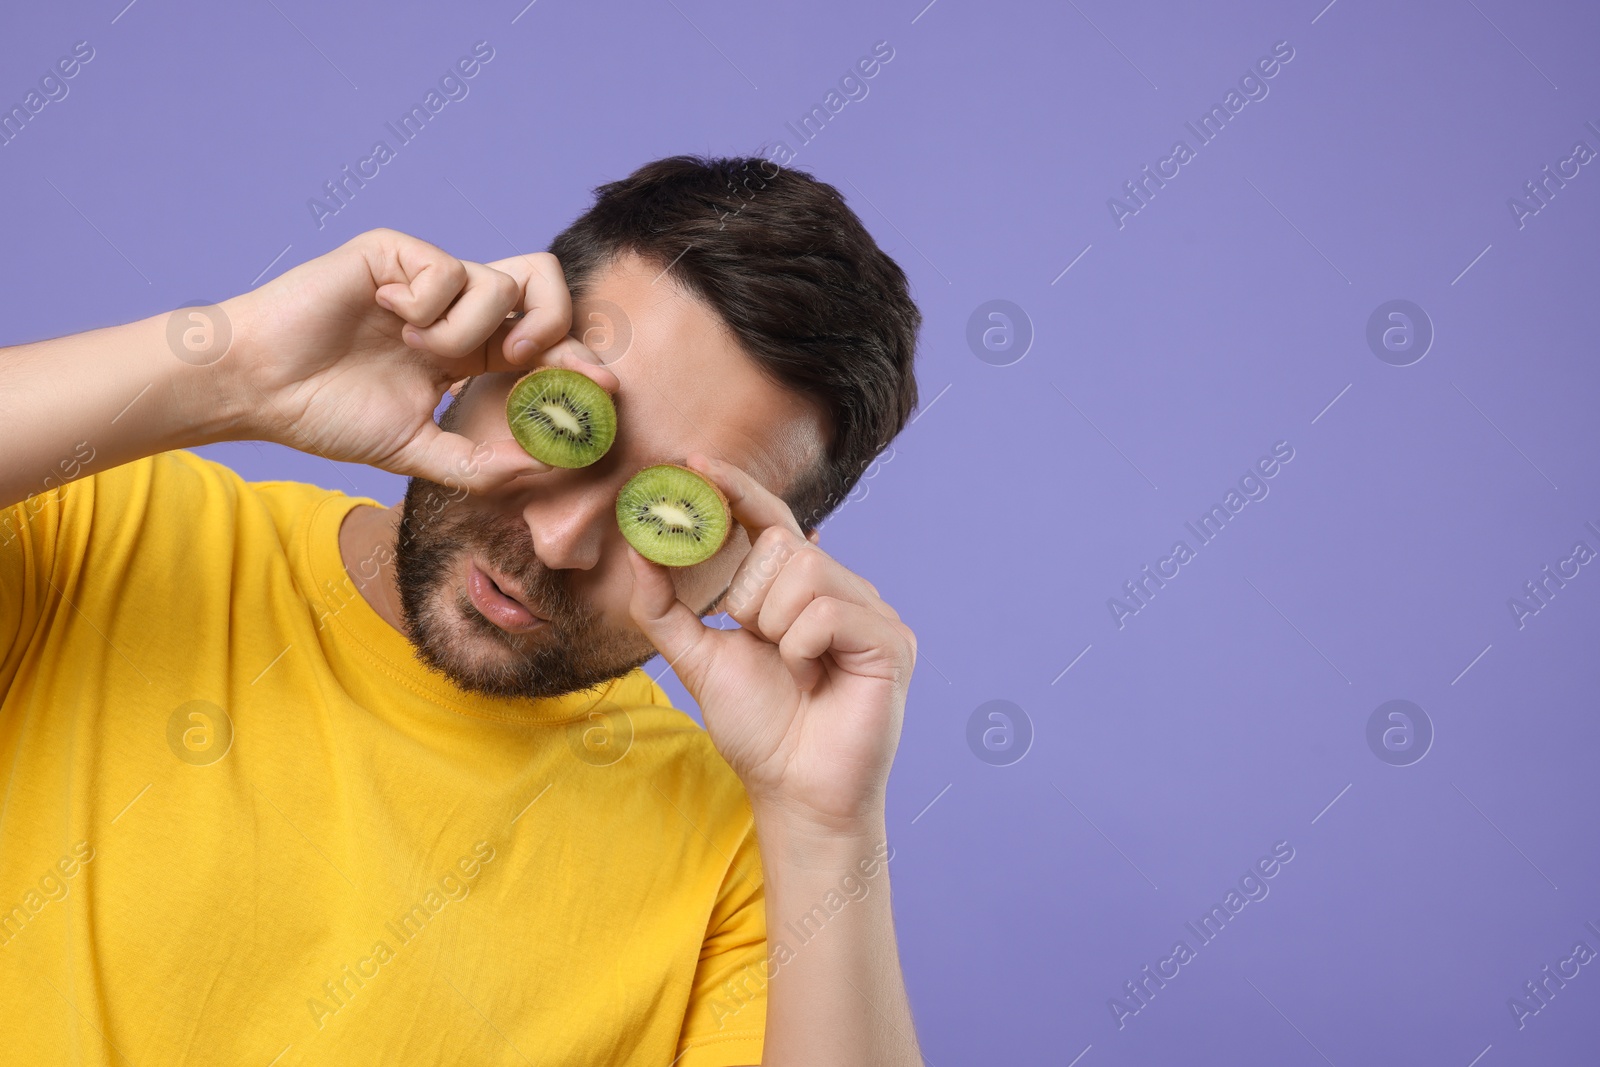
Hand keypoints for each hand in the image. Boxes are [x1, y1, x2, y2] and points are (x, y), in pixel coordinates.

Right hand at [220, 227, 617, 490]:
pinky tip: (387, 319)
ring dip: (466, 331)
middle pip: (546, 287)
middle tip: (520, 361)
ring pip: (501, 283)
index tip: (606, 390)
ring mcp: (426, 276)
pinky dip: (426, 308)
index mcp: (467, 349)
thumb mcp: (415, 451)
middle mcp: (455, 308)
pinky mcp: (395, 251)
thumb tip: (545, 468)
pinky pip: (448, 270)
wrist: (258, 389)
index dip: (580, 360)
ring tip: (417, 351)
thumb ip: (478, 463)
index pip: (544, 342)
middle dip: (555, 326)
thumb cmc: (326, 415)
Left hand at [626, 453, 916, 830]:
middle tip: (759, 644)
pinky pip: (829, 610)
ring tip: (790, 666)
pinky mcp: (891, 639)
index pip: (769, 519)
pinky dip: (803, 645)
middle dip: (751, 598)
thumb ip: (665, 608)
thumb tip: (639, 549)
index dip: (735, 488)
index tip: (692, 464)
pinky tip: (813, 676)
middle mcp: (838, 589)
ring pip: (807, 571)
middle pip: (784, 545)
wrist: (794, 790)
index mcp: (796, 588)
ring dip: (776, 626)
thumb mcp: (696, 658)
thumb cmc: (758, 728)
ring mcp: (869, 612)